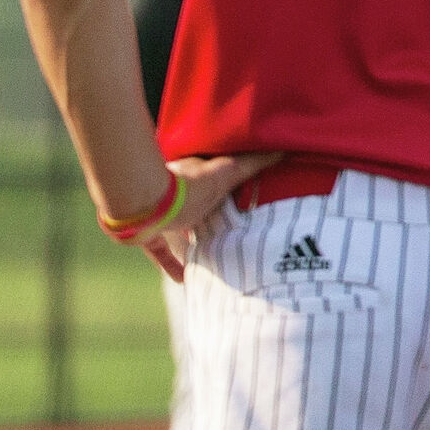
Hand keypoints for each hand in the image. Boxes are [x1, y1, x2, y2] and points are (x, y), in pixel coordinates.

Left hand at [141, 150, 282, 282]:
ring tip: (210, 252)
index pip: (213, 179)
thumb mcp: (229, 171)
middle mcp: (178, 195)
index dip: (225, 184)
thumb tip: (282, 150)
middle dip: (208, 214)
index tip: (240, 195)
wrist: (147, 202)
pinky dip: (171, 265)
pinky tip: (184, 279)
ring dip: (189, 240)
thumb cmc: (190, 184)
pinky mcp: (148, 236)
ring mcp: (161, 216)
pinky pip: (161, 253)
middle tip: (227, 227)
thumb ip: (253, 163)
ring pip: (177, 229)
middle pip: (196, 206)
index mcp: (198, 178)